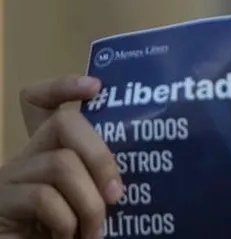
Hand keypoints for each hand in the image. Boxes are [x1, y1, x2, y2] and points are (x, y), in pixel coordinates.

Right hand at [0, 77, 121, 238]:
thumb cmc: (72, 234)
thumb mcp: (92, 201)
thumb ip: (102, 180)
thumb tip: (136, 166)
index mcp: (49, 152)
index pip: (40, 103)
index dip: (62, 87)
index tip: (95, 87)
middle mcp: (26, 157)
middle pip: (63, 123)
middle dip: (100, 156)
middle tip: (116, 195)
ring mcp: (8, 177)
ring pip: (61, 163)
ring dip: (89, 203)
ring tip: (93, 233)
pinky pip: (43, 197)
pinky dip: (66, 221)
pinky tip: (66, 238)